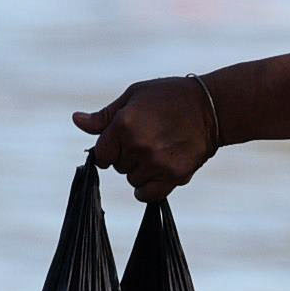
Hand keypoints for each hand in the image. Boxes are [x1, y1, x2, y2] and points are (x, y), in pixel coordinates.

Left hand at [75, 75, 219, 202]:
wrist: (213, 107)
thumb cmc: (170, 96)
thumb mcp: (134, 96)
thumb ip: (104, 116)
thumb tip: (76, 121)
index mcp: (124, 125)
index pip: (100, 154)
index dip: (109, 149)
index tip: (122, 141)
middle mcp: (138, 146)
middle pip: (117, 167)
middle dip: (127, 156)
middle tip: (148, 138)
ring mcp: (157, 163)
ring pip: (132, 179)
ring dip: (140, 170)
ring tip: (158, 150)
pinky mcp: (174, 176)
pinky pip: (147, 195)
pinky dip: (148, 188)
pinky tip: (158, 172)